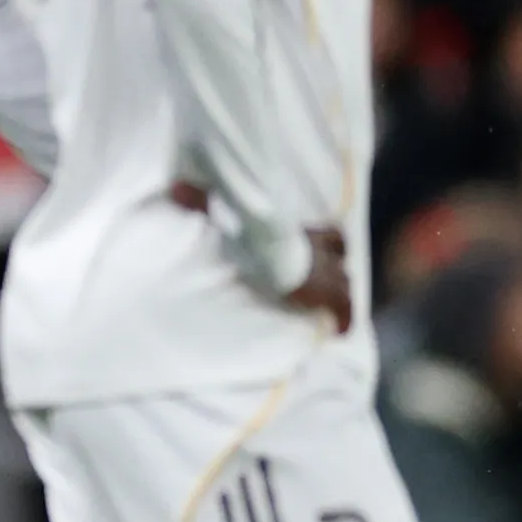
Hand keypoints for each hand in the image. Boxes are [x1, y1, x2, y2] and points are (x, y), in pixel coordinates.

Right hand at [169, 184, 351, 331]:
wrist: (269, 256)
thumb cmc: (250, 238)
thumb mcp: (230, 219)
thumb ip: (205, 203)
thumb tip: (176, 190)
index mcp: (297, 233)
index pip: (327, 233)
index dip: (327, 241)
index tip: (324, 249)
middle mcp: (317, 251)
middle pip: (340, 255)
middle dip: (335, 267)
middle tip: (328, 280)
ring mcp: (325, 272)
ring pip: (345, 281)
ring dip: (340, 291)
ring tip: (332, 307)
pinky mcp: (327, 293)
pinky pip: (345, 308)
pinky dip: (345, 319)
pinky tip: (341, 332)